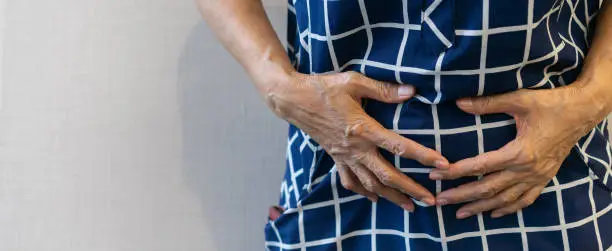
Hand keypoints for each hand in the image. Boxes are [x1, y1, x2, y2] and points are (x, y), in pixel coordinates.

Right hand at [265, 71, 448, 210]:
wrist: (293, 100)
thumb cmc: (323, 88)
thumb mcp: (354, 82)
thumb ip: (383, 90)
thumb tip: (410, 92)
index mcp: (363, 128)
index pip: (398, 146)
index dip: (423, 156)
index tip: (442, 165)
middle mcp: (355, 147)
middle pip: (387, 175)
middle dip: (410, 189)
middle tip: (430, 200)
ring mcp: (344, 155)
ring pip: (370, 183)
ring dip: (390, 196)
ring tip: (409, 206)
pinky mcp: (335, 156)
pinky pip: (349, 180)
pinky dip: (363, 191)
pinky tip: (374, 197)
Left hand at [429, 83, 606, 218]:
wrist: (583, 111)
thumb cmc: (551, 104)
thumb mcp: (519, 100)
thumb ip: (487, 104)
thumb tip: (459, 103)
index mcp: (519, 152)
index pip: (479, 166)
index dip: (455, 172)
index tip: (436, 174)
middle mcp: (527, 170)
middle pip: (488, 188)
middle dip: (462, 196)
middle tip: (440, 200)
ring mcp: (537, 177)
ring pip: (505, 199)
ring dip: (481, 207)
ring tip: (461, 214)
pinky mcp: (545, 178)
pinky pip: (525, 200)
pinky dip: (509, 208)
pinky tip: (494, 213)